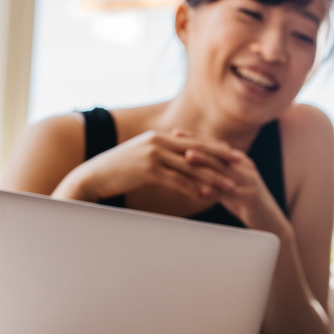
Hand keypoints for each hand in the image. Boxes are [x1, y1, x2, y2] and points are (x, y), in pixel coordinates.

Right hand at [57, 129, 235, 201]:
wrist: (94, 175)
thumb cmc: (121, 169)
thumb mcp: (144, 156)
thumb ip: (163, 154)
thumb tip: (181, 158)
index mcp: (160, 137)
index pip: (194, 141)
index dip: (215, 148)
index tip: (233, 155)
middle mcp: (158, 141)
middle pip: (198, 151)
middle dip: (221, 160)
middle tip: (240, 167)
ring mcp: (153, 154)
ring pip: (191, 167)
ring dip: (212, 178)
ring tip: (229, 187)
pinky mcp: (148, 170)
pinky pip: (177, 180)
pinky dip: (193, 188)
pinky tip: (206, 196)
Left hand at [182, 135, 285, 232]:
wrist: (270, 220)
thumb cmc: (245, 203)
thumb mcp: (229, 184)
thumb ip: (214, 174)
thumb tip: (191, 167)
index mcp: (238, 161)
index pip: (213, 145)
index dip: (195, 138)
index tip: (175, 133)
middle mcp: (243, 166)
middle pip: (216, 151)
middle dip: (195, 143)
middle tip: (175, 137)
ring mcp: (248, 180)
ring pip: (222, 168)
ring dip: (204, 160)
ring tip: (187, 155)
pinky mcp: (250, 196)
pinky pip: (228, 192)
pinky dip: (213, 190)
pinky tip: (201, 190)